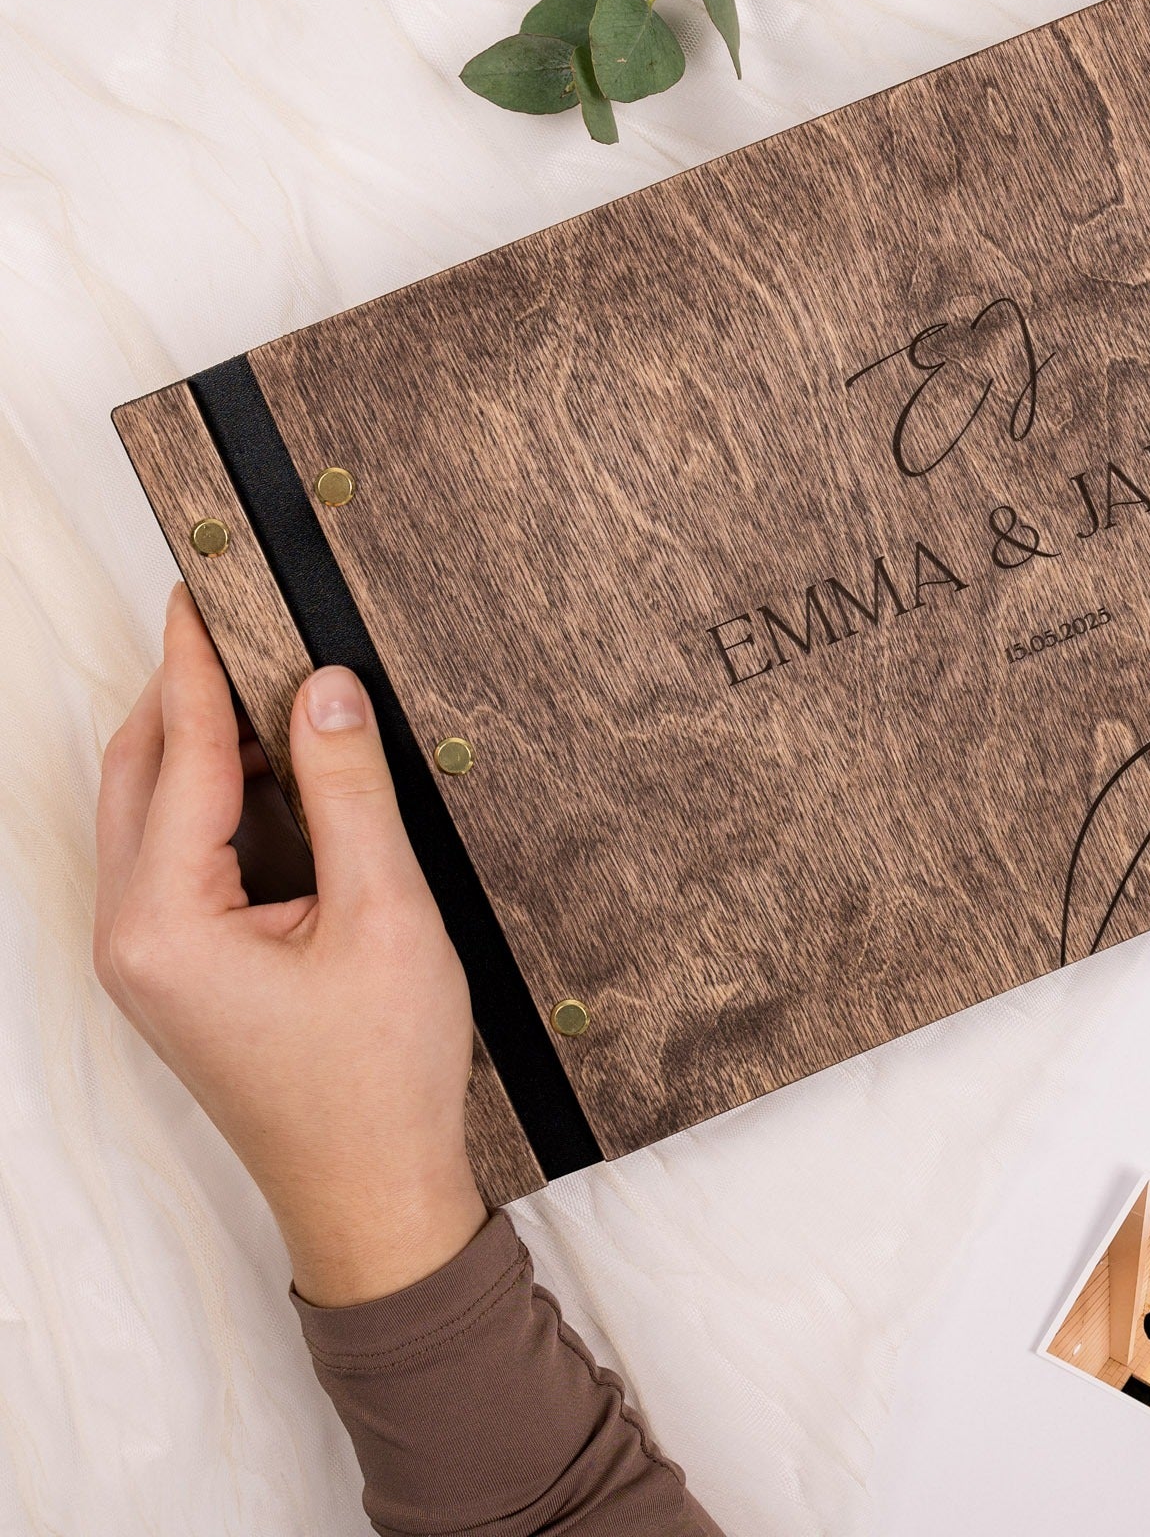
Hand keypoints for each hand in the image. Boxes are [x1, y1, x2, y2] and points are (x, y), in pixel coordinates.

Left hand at [95, 585, 486, 1305]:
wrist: (374, 1195)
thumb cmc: (381, 1073)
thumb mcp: (385, 914)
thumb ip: (350, 791)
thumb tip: (324, 689)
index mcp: (166, 922)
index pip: (179, 755)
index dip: (197, 663)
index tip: (204, 586)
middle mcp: (131, 937)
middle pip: (137, 775)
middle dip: (182, 691)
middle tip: (237, 619)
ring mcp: (148, 959)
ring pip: (150, 812)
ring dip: (196, 741)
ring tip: (261, 679)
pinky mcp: (178, 972)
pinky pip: (175, 854)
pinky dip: (212, 796)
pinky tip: (270, 771)